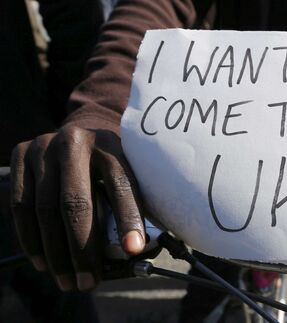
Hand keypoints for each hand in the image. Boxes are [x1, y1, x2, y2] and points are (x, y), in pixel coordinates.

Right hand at [10, 125, 144, 290]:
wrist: (78, 132)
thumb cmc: (110, 162)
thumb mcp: (128, 168)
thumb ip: (133, 199)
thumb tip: (137, 248)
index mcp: (111, 144)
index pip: (121, 184)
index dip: (128, 218)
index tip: (134, 250)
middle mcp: (75, 142)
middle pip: (77, 203)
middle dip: (82, 249)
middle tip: (89, 282)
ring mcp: (44, 147)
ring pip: (45, 209)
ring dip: (54, 253)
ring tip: (67, 280)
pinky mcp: (21, 155)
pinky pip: (21, 205)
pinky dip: (31, 239)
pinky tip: (43, 262)